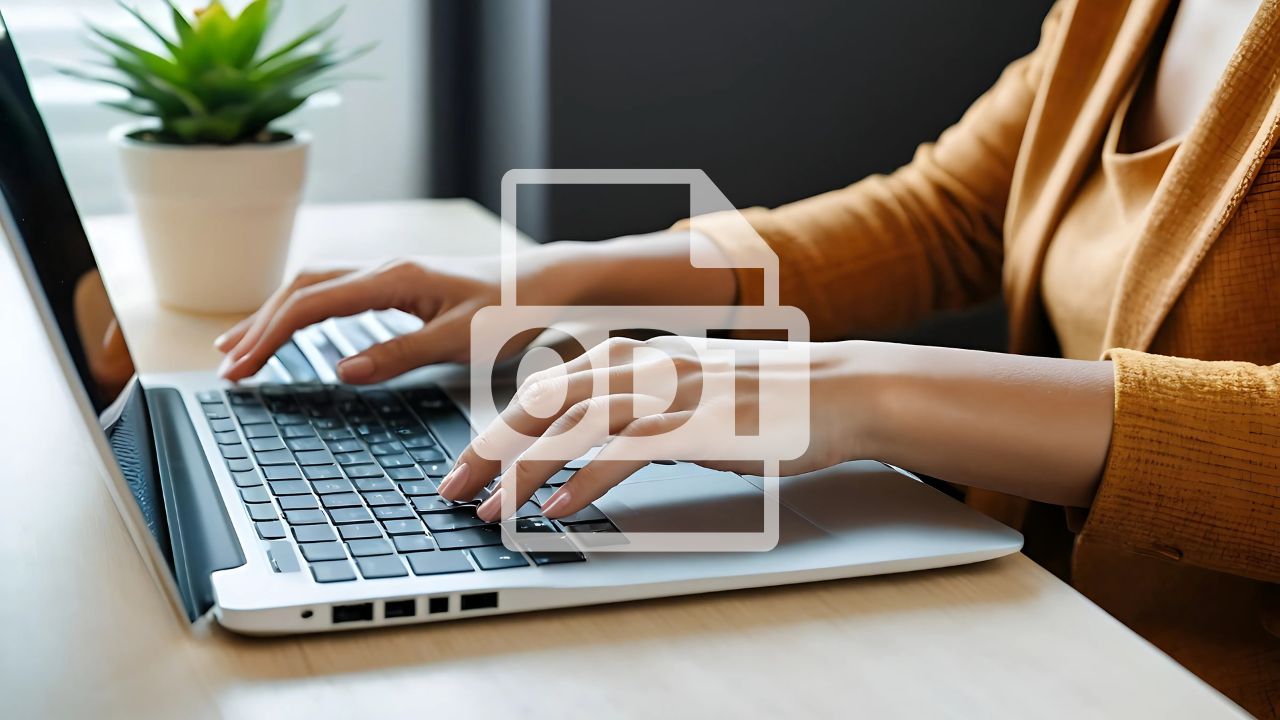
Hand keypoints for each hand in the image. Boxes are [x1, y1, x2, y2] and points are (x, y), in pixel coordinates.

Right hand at [215, 256, 566, 383]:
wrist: (546, 283)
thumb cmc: (513, 310)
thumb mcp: (462, 339)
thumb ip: (401, 353)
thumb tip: (341, 371)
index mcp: (394, 278)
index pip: (312, 304)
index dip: (270, 337)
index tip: (240, 369)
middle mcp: (384, 268)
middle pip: (301, 289)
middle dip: (258, 327)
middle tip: (226, 367)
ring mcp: (388, 273)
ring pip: (313, 287)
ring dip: (273, 316)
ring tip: (237, 348)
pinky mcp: (397, 284)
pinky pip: (334, 293)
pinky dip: (302, 312)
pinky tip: (290, 331)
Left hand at [439, 336, 867, 521]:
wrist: (838, 390)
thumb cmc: (766, 398)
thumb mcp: (687, 394)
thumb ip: (638, 410)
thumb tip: (590, 445)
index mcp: (634, 355)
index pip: (544, 389)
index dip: (498, 429)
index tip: (468, 466)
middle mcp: (641, 365)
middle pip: (541, 403)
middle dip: (489, 450)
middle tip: (452, 491)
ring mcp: (668, 391)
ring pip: (571, 427)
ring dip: (523, 472)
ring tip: (492, 511)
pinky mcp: (695, 423)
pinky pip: (622, 453)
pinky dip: (582, 481)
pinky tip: (556, 509)